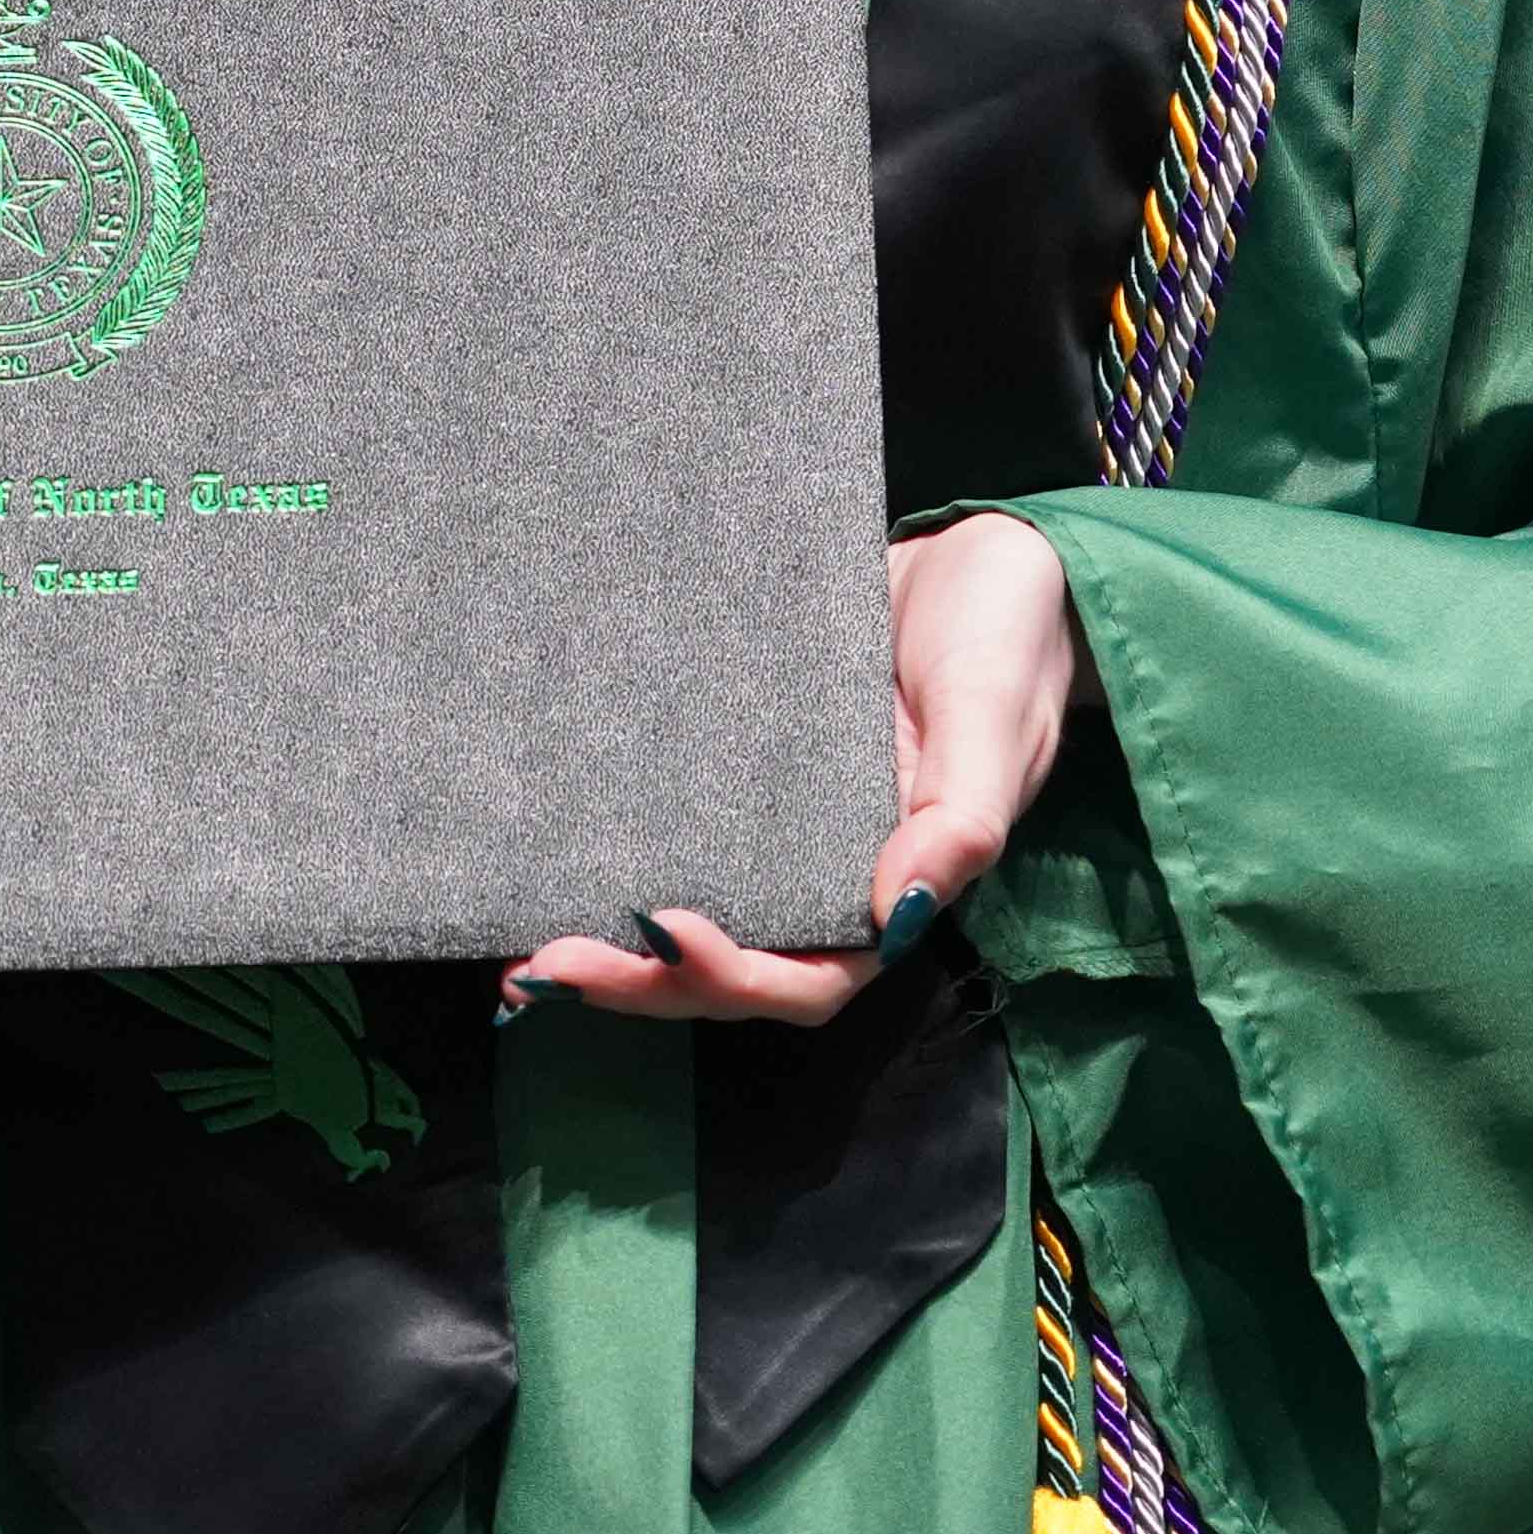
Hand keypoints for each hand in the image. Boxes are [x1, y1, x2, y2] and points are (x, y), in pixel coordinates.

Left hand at [501, 513, 1075, 1026]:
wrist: (989, 555)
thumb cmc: (1008, 637)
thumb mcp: (996, 718)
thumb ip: (962, 816)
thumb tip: (899, 909)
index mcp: (894, 883)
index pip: (809, 973)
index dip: (734, 976)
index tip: (663, 932)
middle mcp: (828, 868)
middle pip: (730, 962)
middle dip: (640, 979)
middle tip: (546, 966)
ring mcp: (779, 822)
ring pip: (694, 907)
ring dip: (613, 943)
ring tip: (524, 951)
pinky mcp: (737, 762)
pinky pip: (675, 822)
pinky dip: (613, 851)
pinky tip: (545, 850)